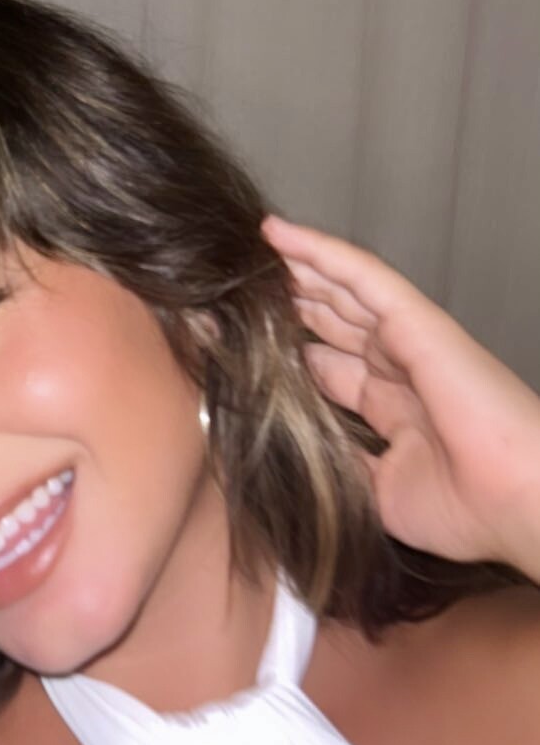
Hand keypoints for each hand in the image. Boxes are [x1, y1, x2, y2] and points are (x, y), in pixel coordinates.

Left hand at [261, 215, 539, 581]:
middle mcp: (399, 369)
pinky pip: (363, 277)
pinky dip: (321, 252)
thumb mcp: (376, 492)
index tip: (233, 346)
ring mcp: (410, 342)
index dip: (284, 355)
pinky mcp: (417, 323)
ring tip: (251, 246)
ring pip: (341, 291)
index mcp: (392, 409)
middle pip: (331, 325)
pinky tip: (280, 234)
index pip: (327, 369)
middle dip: (286, 307)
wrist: (515, 503)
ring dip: (296, 268)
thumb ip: (342, 463)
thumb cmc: (464, 509)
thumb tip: (293, 448)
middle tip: (232, 290)